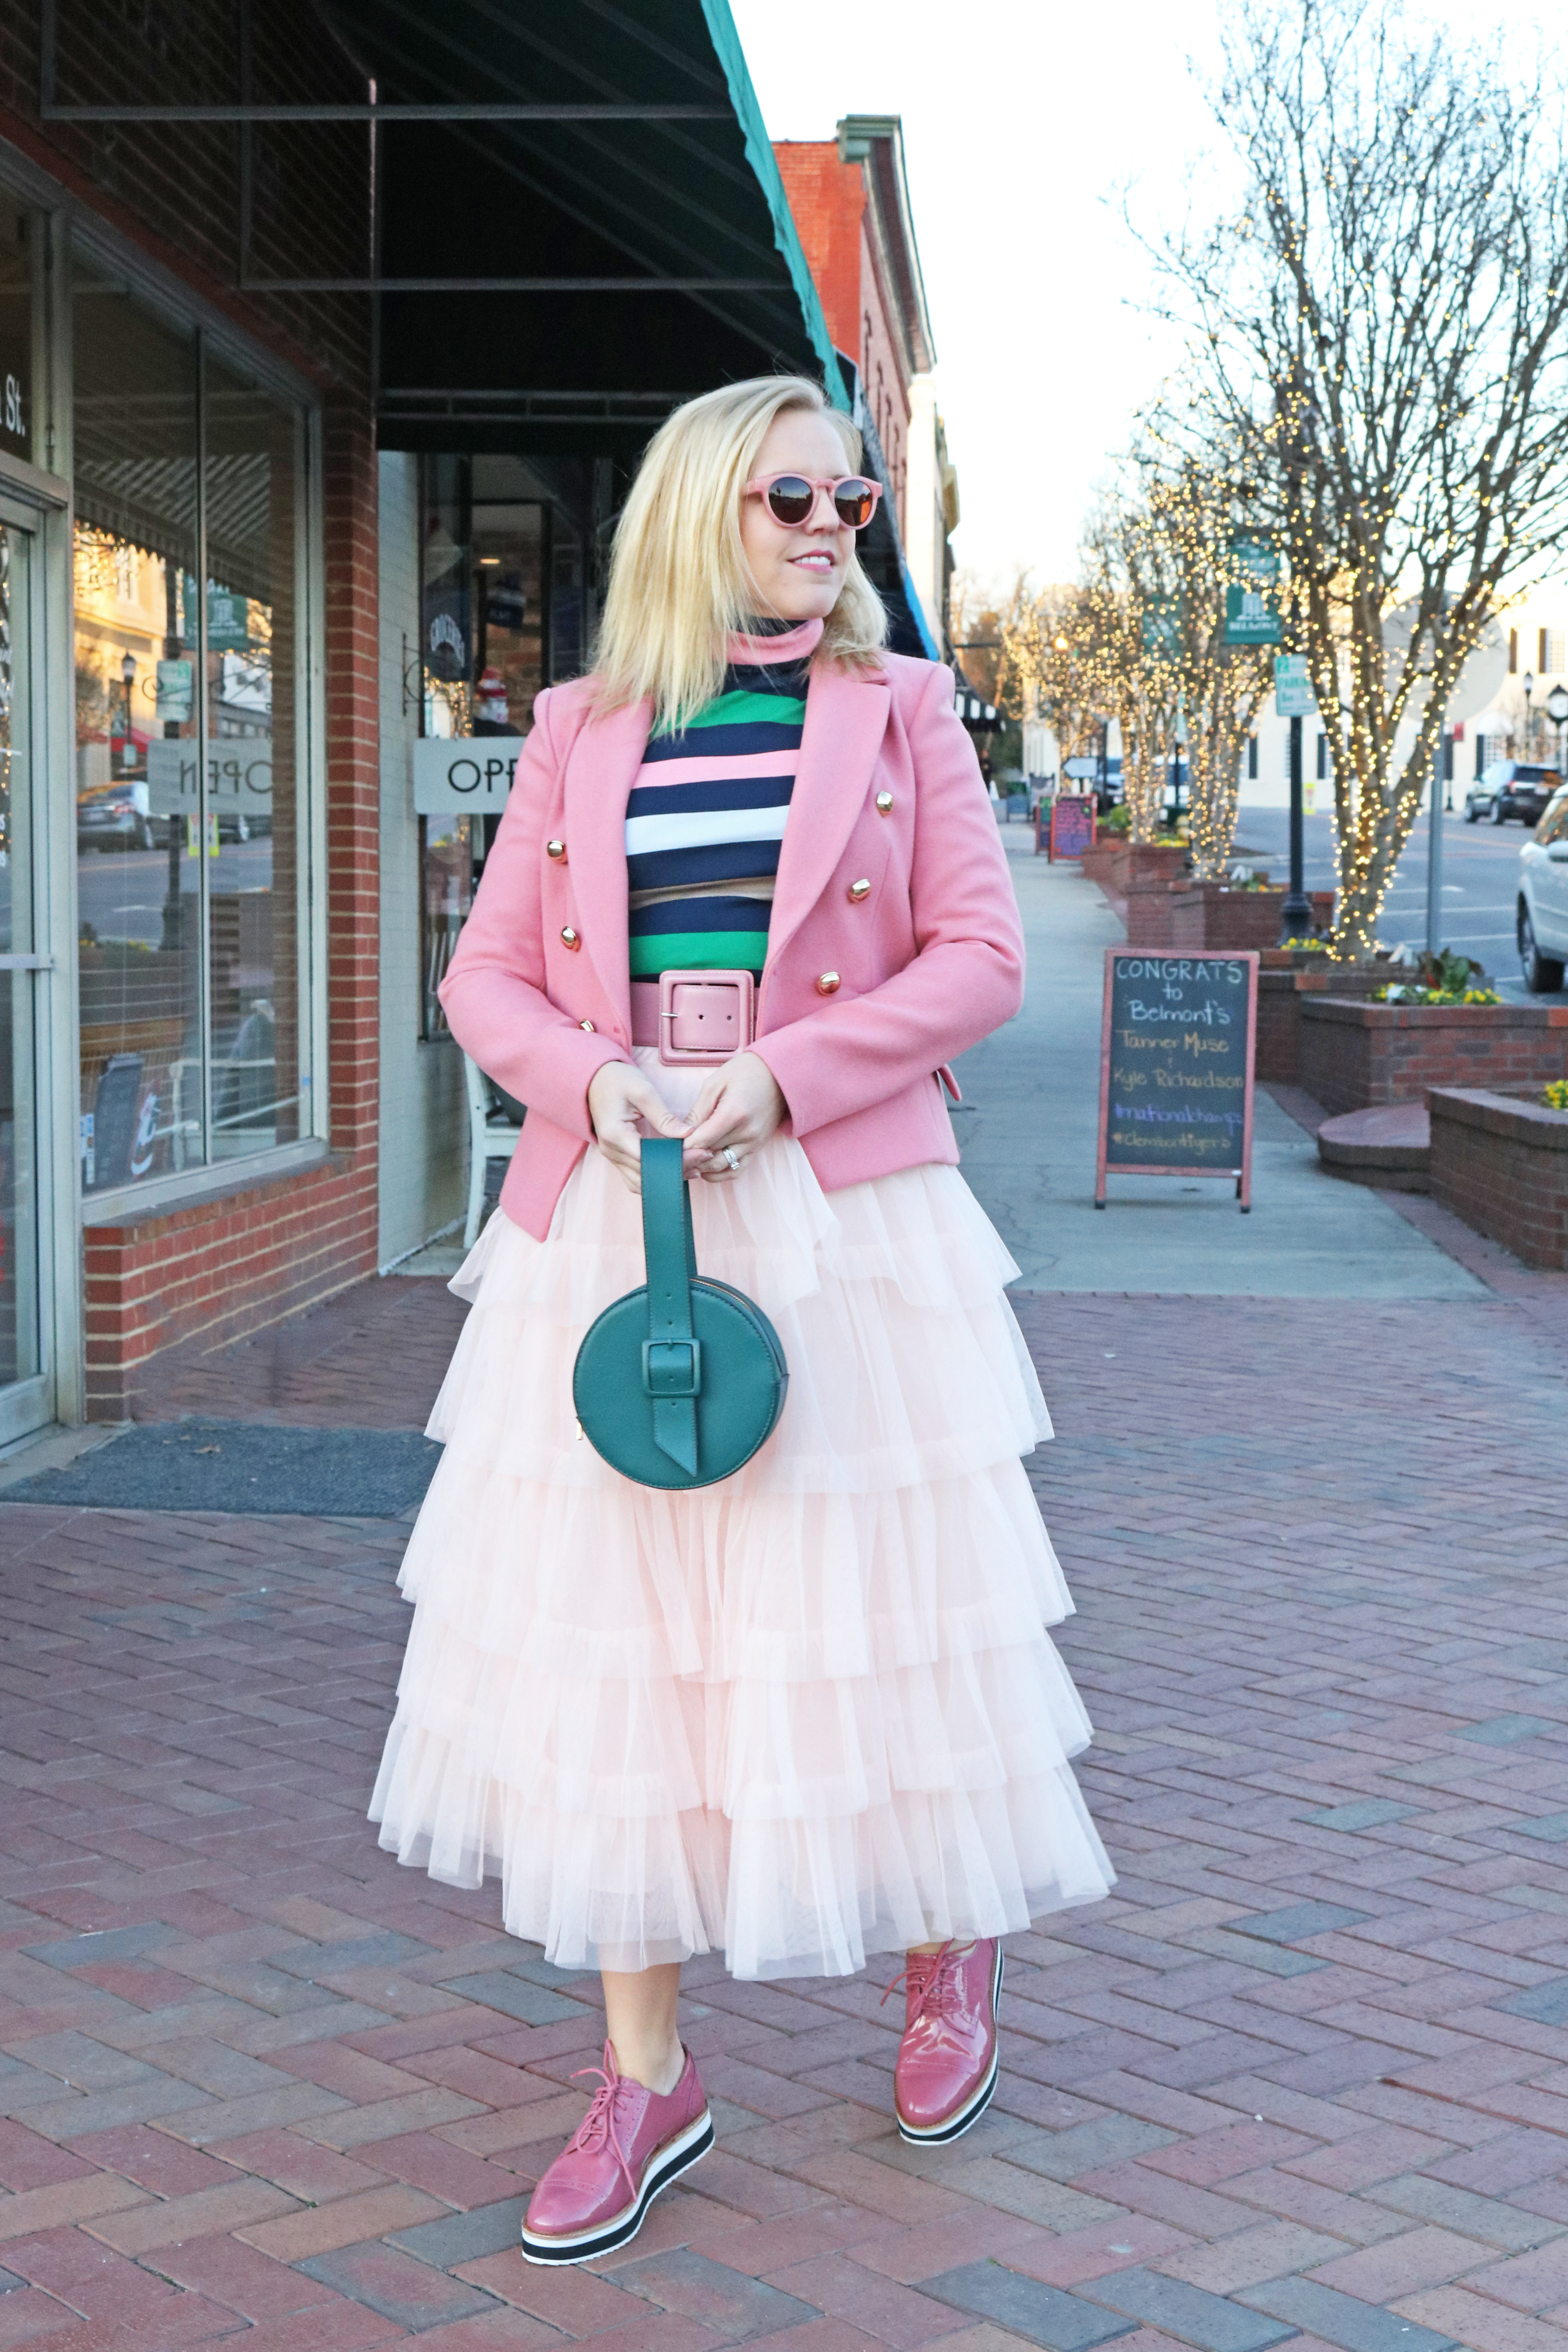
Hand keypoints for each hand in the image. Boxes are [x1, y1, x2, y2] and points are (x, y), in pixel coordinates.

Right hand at [587, 1062, 689, 1191]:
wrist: (595, 1080)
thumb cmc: (618, 1081)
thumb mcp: (643, 1091)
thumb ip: (664, 1116)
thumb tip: (688, 1134)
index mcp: (615, 1134)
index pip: (650, 1158)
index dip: (677, 1159)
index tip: (701, 1152)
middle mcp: (611, 1151)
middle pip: (647, 1174)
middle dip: (677, 1170)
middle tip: (704, 1159)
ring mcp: (612, 1156)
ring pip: (641, 1182)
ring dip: (666, 1179)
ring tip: (695, 1168)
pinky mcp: (617, 1157)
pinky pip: (636, 1176)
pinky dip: (655, 1177)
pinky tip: (676, 1169)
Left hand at [681, 1052, 786, 1182]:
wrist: (779, 1075)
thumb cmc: (745, 1073)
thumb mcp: (715, 1084)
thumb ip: (698, 1111)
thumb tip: (681, 1135)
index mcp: (733, 1113)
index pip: (700, 1141)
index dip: (681, 1146)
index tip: (671, 1143)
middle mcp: (746, 1133)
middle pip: (708, 1155)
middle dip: (688, 1157)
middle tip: (674, 1154)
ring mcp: (754, 1143)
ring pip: (721, 1167)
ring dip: (702, 1167)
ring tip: (688, 1160)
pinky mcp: (758, 1148)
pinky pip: (737, 1171)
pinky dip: (719, 1174)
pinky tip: (705, 1168)